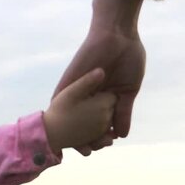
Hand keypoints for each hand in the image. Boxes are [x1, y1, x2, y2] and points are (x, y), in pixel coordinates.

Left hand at [53, 0, 145, 153]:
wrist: (118, 34)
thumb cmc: (128, 56)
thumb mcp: (128, 90)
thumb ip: (123, 111)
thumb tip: (121, 134)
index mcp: (106, 95)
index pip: (100, 119)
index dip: (101, 133)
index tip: (104, 146)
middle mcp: (91, 92)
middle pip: (84, 118)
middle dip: (84, 134)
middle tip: (86, 151)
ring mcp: (80, 86)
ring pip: (72, 110)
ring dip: (70, 126)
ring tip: (70, 142)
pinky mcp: (71, 78)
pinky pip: (62, 96)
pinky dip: (60, 110)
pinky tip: (56, 125)